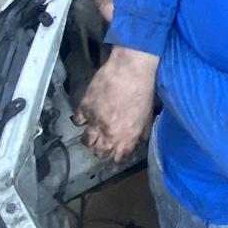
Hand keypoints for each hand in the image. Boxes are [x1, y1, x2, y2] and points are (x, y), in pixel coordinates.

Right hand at [75, 46, 158, 162]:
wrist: (130, 70)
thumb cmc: (143, 90)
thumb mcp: (148, 114)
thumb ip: (142, 130)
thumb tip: (141, 139)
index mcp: (127, 136)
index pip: (118, 157)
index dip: (117, 157)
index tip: (116, 155)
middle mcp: (110, 133)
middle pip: (100, 152)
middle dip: (102, 150)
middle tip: (102, 144)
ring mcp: (95, 121)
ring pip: (87, 141)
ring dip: (90, 139)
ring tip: (92, 133)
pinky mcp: (85, 108)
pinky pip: (78, 121)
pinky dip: (80, 120)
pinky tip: (84, 117)